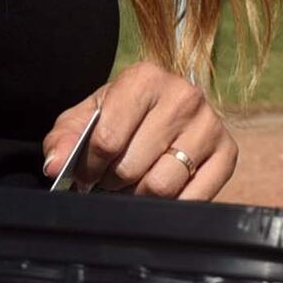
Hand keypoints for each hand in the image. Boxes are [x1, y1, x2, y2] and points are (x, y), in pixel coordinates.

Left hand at [42, 64, 237, 200]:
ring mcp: (209, 125)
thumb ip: (64, 139)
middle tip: (112, 179)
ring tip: (134, 182)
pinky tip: (161, 191)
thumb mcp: (87, 117)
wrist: (167, 109)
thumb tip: (54, 166)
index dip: (89, 167)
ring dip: (140, 194)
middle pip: (132, 167)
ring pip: (162, 185)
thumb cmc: (122, 115)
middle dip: (113, 181)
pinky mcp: (228, 153)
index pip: (107, 140)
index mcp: (144, 78)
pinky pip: (194, 198)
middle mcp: (183, 96)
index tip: (86, 173)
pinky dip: (171, 204)